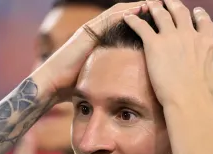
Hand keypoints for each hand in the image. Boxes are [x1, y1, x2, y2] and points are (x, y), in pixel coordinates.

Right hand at [34, 1, 148, 100]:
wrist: (52, 86)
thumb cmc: (71, 86)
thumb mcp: (97, 77)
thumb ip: (109, 75)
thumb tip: (125, 86)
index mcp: (99, 41)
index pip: (123, 25)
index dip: (140, 19)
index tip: (158, 18)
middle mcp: (94, 32)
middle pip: (122, 14)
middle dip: (141, 9)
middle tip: (160, 4)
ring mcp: (89, 31)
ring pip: (117, 12)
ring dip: (135, 6)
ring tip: (153, 2)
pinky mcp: (86, 34)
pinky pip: (108, 19)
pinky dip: (124, 12)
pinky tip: (138, 8)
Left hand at [123, 0, 212, 106]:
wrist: (187, 99)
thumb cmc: (203, 95)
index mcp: (205, 43)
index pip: (204, 22)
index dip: (199, 15)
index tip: (196, 11)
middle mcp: (189, 35)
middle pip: (180, 12)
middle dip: (173, 4)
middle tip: (167, 0)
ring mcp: (171, 37)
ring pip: (161, 15)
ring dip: (154, 7)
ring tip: (149, 2)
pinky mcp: (154, 44)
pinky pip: (142, 27)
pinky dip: (133, 21)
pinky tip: (127, 17)